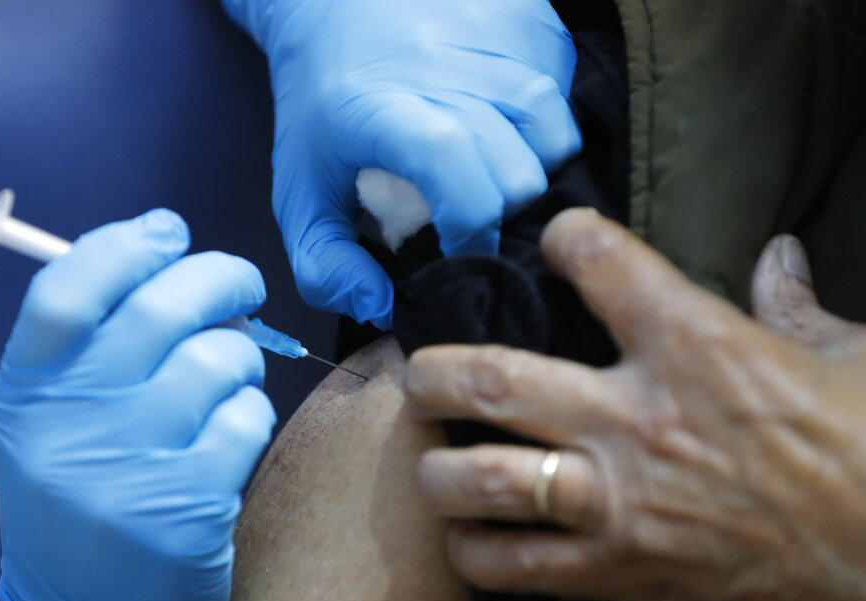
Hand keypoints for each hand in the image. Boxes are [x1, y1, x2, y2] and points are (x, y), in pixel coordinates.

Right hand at [0, 210, 275, 600]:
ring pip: (219, 360)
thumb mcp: (50, 422)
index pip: (69, 287)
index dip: (127, 244)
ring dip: (241, 360)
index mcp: (27, 394)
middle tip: (241, 287)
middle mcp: (68, 427)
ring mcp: (127, 472)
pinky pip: (246, 421)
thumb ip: (92, 345)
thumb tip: (172, 258)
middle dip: (221, 278)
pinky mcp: (185, 513)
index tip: (169, 232)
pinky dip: (251, 417)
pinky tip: (231, 438)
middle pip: (162, 307)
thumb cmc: (80, 500)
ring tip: (228, 382)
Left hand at [222, 0, 581, 327]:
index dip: (470, 228)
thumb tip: (381, 306)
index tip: (455, 250)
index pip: (458, 171)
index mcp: (388, 110)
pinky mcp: (529, 25)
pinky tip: (507, 133)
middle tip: (467, 217)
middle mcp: (449, 71)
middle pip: (521, 173)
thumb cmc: (321, 108)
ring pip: (557, 137)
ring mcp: (496, 44)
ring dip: (532, 172)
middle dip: (501, 215)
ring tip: (490, 175)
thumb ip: (324, 266)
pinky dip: (547, 130)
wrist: (334, 4)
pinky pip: (566, 96)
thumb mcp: (299, 193)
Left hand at [404, 208, 865, 600]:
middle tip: (420, 369)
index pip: (599, 262)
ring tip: (429, 456)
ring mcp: (621, 502)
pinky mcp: (621, 573)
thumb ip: (795, 307)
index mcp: (701, 348)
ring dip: (436, 467)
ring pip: (482, 478)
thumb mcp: (858, 362)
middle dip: (436, 369)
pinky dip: (476, 554)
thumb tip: (780, 256)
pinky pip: (514, 566)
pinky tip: (471, 540)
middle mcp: (639, 420)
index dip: (568, 238)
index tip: (557, 240)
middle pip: (495, 378)